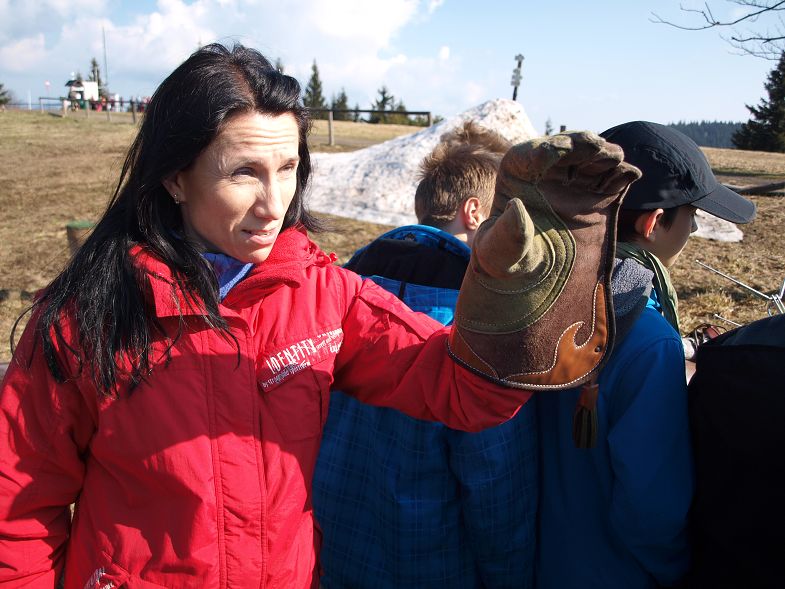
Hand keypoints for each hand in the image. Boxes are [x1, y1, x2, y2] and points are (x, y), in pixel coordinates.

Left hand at [449, 131, 640, 389]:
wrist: (533, 297)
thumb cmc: (506, 276)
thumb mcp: (499, 259)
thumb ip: (507, 236)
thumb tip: (516, 209)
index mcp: (513, 186)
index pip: (526, 157)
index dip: (543, 149)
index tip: (559, 150)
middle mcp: (544, 182)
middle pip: (564, 151)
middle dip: (580, 146)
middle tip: (597, 151)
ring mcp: (573, 191)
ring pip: (591, 161)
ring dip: (603, 155)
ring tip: (614, 163)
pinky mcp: (598, 202)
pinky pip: (613, 179)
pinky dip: (622, 173)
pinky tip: (628, 176)